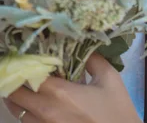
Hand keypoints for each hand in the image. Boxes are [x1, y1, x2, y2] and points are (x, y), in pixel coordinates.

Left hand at [4, 53, 140, 122]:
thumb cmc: (115, 110)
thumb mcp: (109, 78)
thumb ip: (93, 59)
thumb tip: (81, 46)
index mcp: (60, 93)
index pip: (30, 73)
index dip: (28, 61)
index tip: (33, 53)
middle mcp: (45, 111)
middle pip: (15, 93)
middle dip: (18, 78)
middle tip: (28, 67)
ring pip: (16, 109)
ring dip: (19, 95)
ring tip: (29, 83)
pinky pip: (25, 121)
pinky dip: (25, 110)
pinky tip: (37, 101)